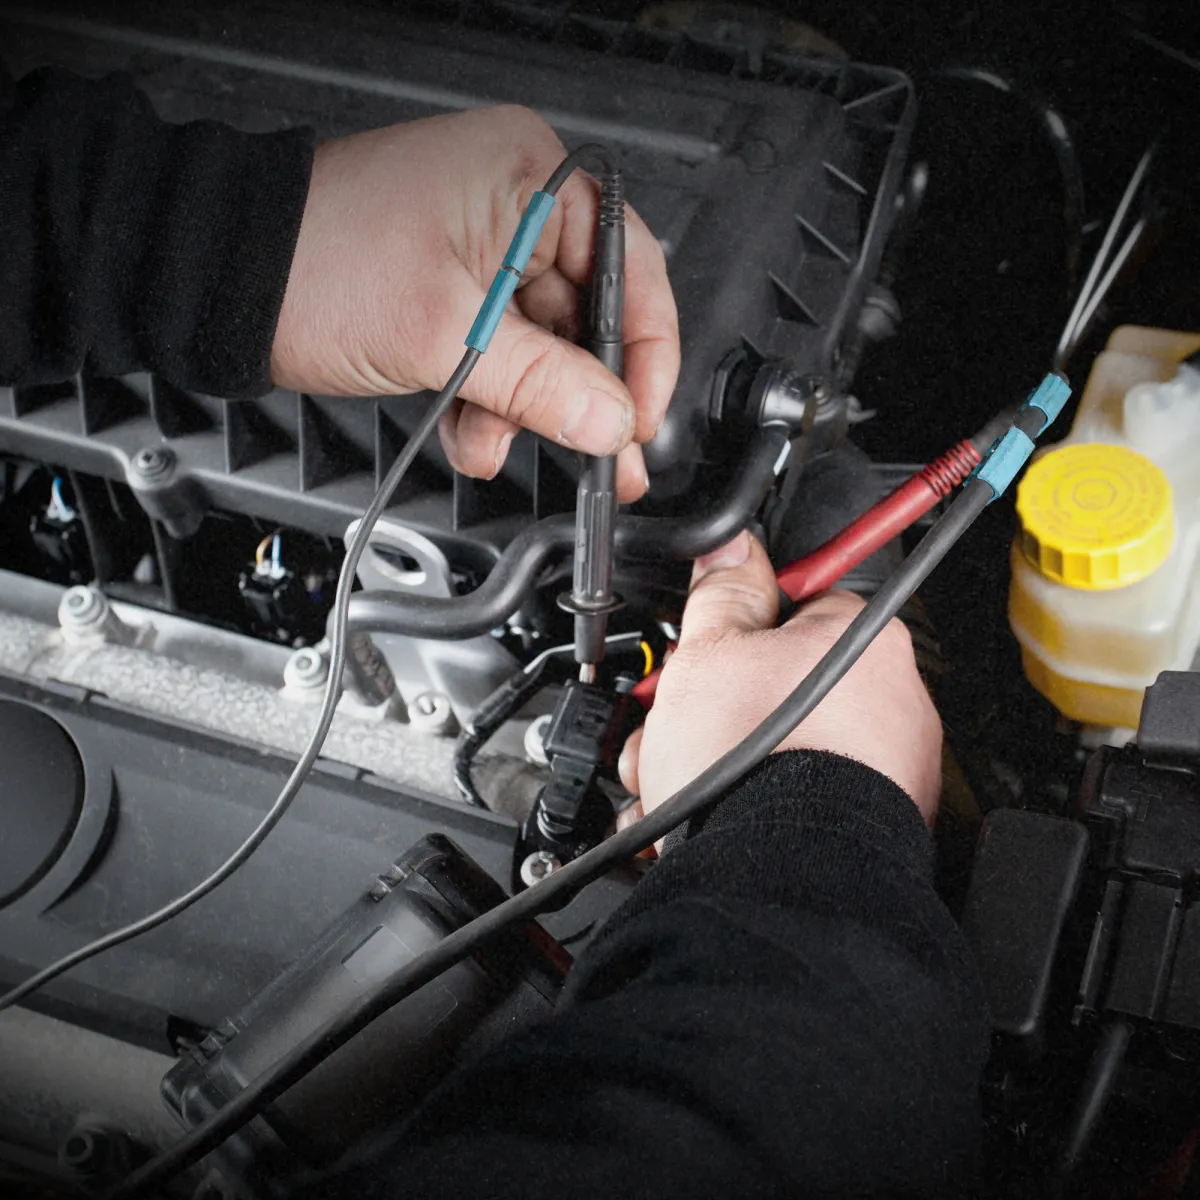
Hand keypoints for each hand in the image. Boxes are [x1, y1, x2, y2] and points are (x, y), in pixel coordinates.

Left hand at [271, 106, 678, 501]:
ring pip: (542, 346)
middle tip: (604, 458)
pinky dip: (493, 400)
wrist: (224, 277)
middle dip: (580, 397)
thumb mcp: (447, 333)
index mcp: (530, 178)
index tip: (639, 418)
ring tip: (501, 446)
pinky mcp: (455, 287)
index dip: (645, 353)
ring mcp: (484, 247)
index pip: (631, 268)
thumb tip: (611, 422)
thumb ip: (541, 384)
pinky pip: (501, 352)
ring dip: (528, 408)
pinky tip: (477, 434)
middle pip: (588, 315)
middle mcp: (516, 205)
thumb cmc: (314, 260)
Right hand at [619, 531, 942, 825]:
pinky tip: (703, 822)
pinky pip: (798, 804)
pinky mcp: (870, 829)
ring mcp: (887, 772)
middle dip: (713, 708)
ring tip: (674, 784)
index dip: (735, 631)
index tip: (708, 652)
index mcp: (864, 641)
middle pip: (779, 685)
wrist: (776, 880)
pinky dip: (749, 809)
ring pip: (781, 749)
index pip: (796, 607)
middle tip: (673, 725)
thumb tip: (731, 550)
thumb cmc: (755, 768)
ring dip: (716, 763)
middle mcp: (893, 703)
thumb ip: (721, 593)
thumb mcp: (709, 654)